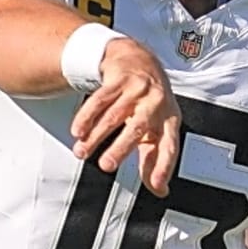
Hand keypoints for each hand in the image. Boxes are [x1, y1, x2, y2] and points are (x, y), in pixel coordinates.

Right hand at [68, 37, 180, 196]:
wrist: (138, 58)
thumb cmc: (150, 102)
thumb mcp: (158, 128)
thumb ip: (155, 158)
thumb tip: (160, 190)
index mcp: (169, 120)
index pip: (169, 146)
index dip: (163, 167)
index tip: (156, 186)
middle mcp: (156, 103)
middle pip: (137, 128)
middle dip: (120, 148)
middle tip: (105, 166)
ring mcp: (137, 89)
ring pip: (113, 115)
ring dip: (95, 136)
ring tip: (81, 152)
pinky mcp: (118, 78)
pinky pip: (99, 99)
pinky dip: (86, 117)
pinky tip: (78, 131)